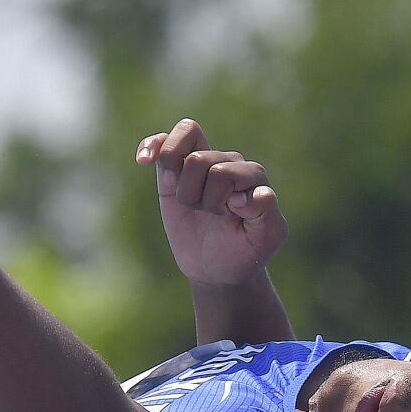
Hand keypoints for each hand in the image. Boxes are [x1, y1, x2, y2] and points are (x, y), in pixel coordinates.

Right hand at [136, 119, 287, 286]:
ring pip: (177, 151)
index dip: (218, 200)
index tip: (229, 218)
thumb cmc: (244, 252)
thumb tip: (247, 193)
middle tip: (210, 216)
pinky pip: (162, 142)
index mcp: (252, 174)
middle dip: (198, 197)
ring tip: (190, 205)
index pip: (223, 171)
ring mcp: (200, 164)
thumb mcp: (265, 238)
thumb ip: (266, 211)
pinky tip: (144, 160)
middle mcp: (227, 162)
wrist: (218, 269)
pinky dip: (151, 146)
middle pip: (198, 161)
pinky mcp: (175, 171)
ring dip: (179, 187)